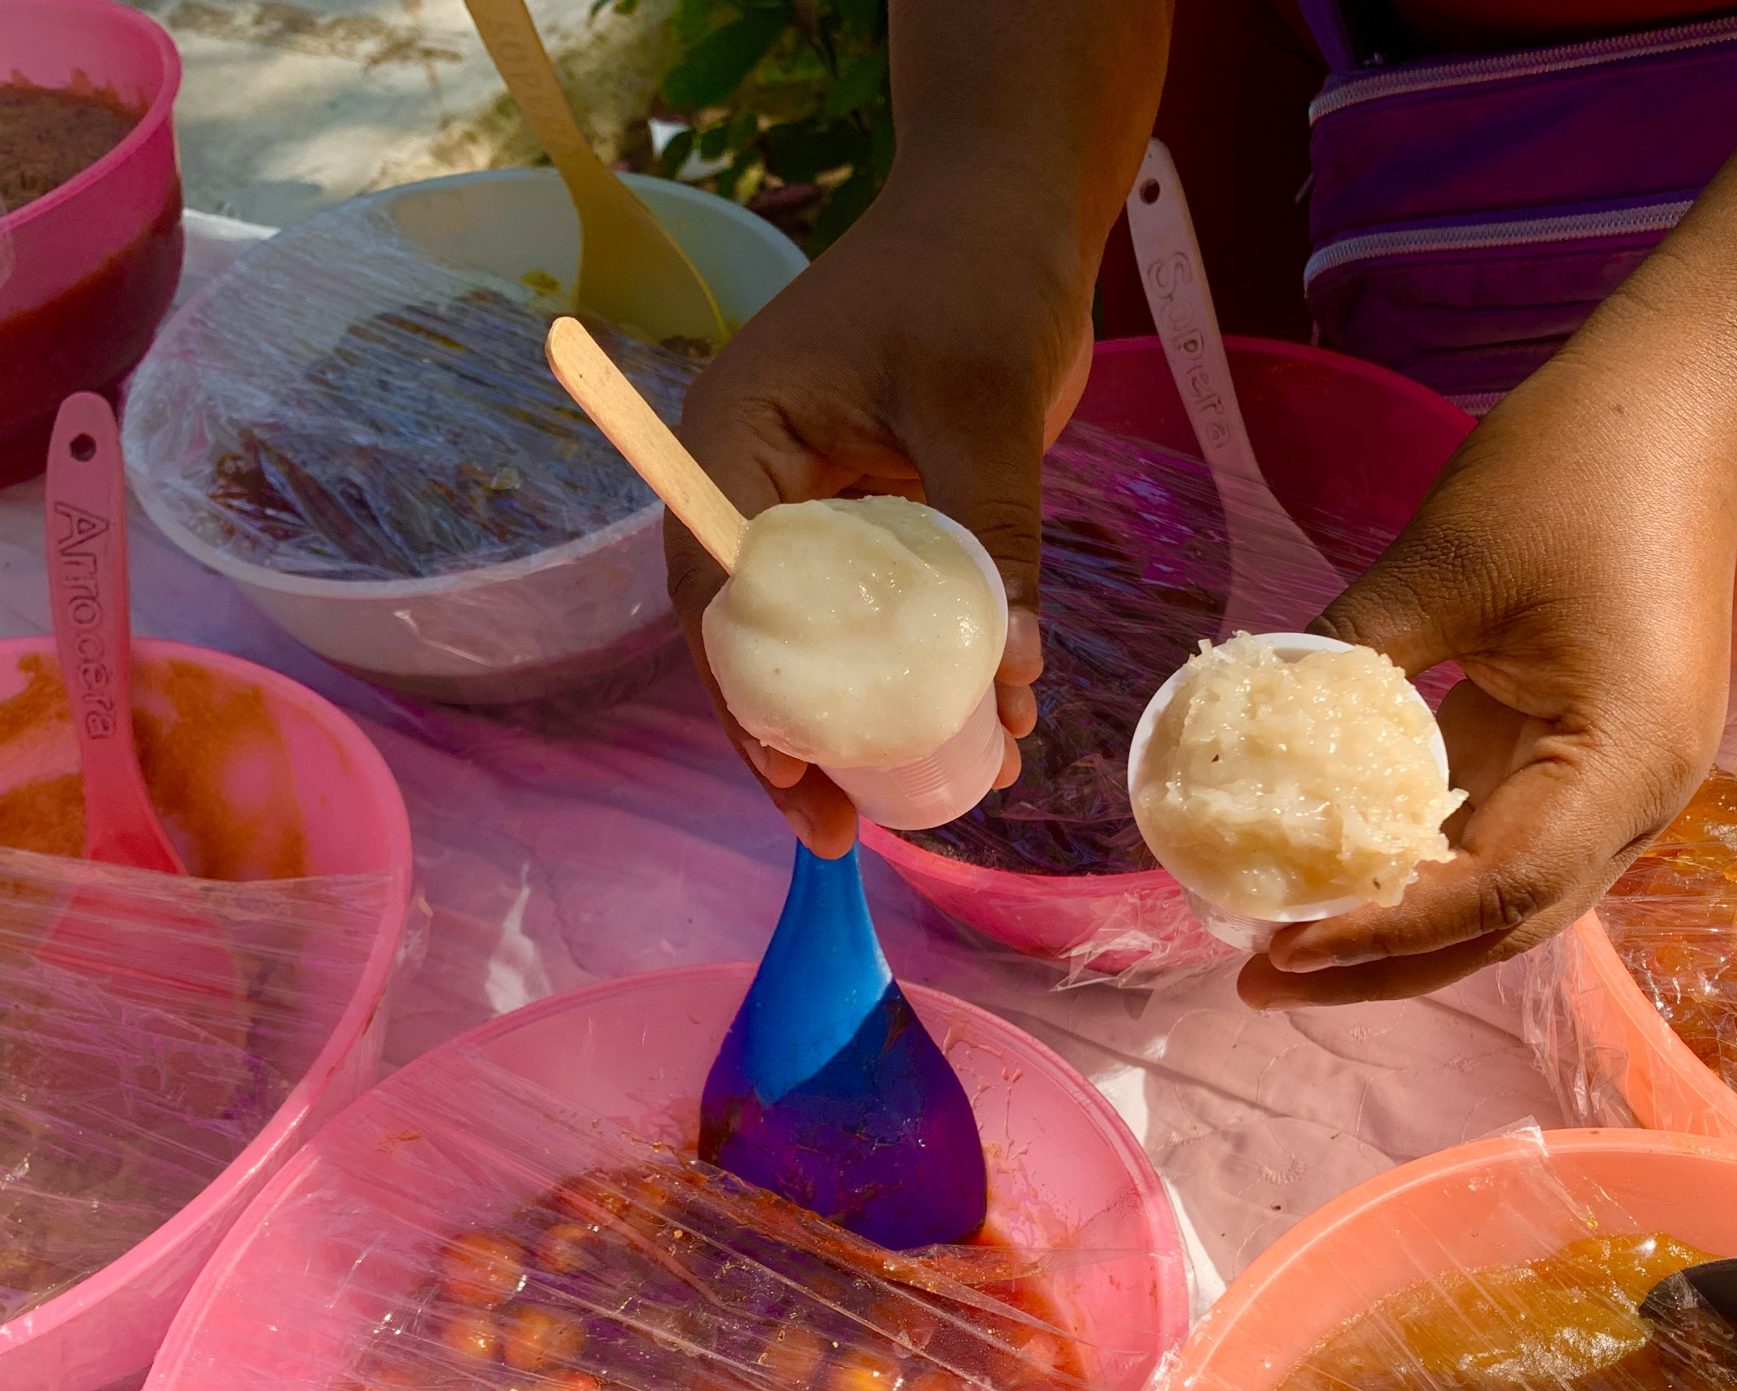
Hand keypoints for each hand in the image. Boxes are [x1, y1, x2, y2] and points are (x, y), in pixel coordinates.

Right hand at [666, 183, 1091, 854]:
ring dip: (866, 718)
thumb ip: (991, 536)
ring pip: (821, 637)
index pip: (716, 591)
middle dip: (796, 738)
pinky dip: (920, 671)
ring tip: (923, 799)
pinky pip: (882, 611)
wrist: (1020, 213)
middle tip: (835, 830)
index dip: (747, 698)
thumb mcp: (982, 407)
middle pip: (754, 636)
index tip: (792, 778)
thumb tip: (1013, 675)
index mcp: (735, 440)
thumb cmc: (979, 278)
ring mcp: (814, 503)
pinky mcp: (874, 516)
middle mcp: (756, 481)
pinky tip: (976, 727)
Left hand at [1239, 359, 1736, 1007]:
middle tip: (1257, 976)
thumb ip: (1351, 660)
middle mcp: (1637, 799)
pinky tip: (1342, 874)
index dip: (1383, 933)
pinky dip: (1423, 870)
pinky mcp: (1589, 755)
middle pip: (1503, 926)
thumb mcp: (1443, 565)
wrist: (1685, 403)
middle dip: (1382, 965)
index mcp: (1621, 761)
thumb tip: (1250, 735)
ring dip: (1401, 931)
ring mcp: (1619, 783)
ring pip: (1504, 900)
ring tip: (1286, 947)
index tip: (1280, 945)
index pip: (1493, 893)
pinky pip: (1503, 842)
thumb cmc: (1576, 470)